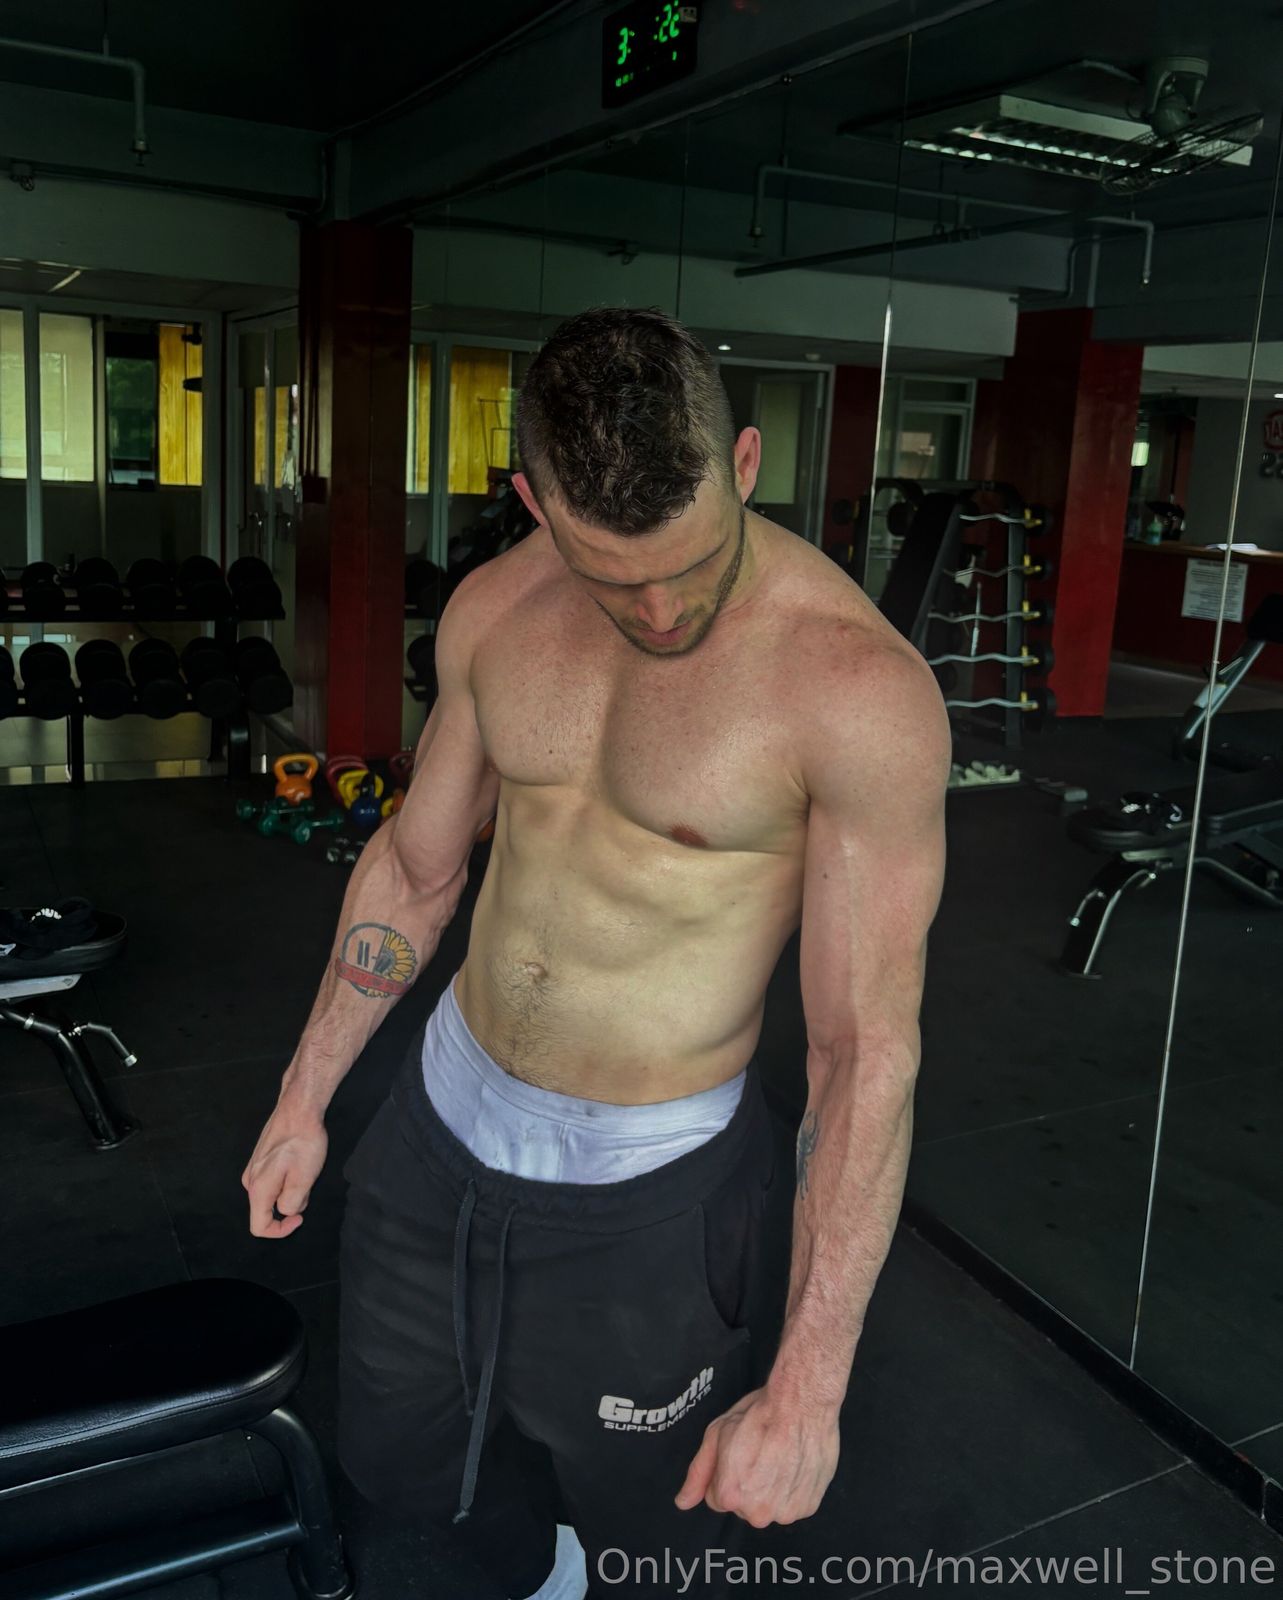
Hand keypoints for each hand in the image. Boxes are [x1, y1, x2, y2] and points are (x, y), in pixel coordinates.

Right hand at [241, 1099, 327, 1238]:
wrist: (298, 1109)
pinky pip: (271, 1182)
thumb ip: (292, 1202)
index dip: (281, 1230)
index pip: (259, 1227)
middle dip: (289, 1206)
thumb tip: (287, 1211)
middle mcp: (249, 1181)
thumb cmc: (302, 1142)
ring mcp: (253, 1169)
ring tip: (304, 1171)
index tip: (300, 1217)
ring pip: (270, 1195)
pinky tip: (298, 1164)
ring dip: (289, 1192)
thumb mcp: (304, 1178)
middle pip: (266, 1210)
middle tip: (307, 1185)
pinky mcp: (259, 1160)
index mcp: (258, 1189)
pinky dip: (286, 1180)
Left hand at [674, 1386, 838, 1527]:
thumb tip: (683, 1501)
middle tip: (759, 1453)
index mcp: (730, 1495)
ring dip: (771, 1489)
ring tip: (779, 1457)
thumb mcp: (717, 1434)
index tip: (738, 1453)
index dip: (724, 1472)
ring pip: (768, 1506)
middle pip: (742, 1505)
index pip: (716, 1497)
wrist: (803, 1405)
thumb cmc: (760, 1414)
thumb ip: (698, 1472)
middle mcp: (757, 1512)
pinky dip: (792, 1489)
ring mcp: (784, 1513)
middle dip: (746, 1484)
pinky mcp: (807, 1507)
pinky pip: (791, 1504)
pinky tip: (794, 1464)